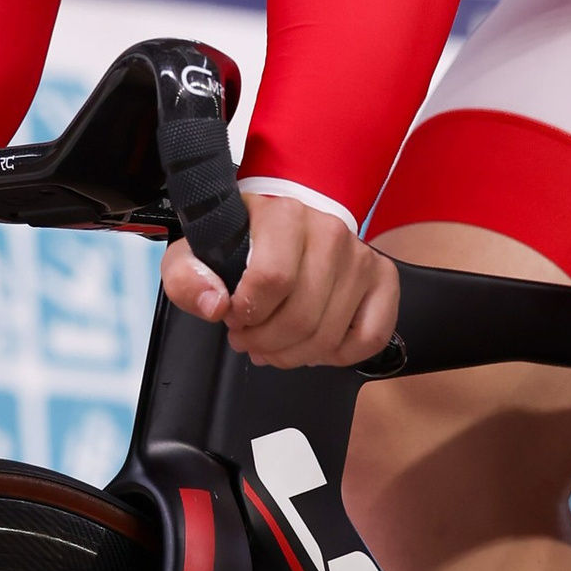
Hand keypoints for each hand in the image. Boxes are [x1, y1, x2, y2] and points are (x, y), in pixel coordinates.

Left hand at [163, 191, 397, 370]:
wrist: (286, 224)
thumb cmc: (242, 243)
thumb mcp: (196, 254)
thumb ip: (187, 277)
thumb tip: (215, 306)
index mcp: (284, 215)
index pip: (271, 280)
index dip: (247, 314)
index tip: (234, 316)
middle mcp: (331, 231)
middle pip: (301, 317)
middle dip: (266, 342)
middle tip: (249, 339)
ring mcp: (361, 256)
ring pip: (330, 335)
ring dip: (295, 354)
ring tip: (275, 344)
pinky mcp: (383, 279)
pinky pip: (371, 337)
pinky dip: (340, 355)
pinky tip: (316, 345)